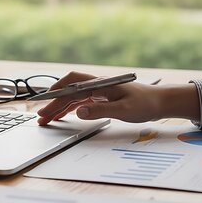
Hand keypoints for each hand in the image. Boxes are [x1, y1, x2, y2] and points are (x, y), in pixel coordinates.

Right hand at [36, 71, 199, 124]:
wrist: (160, 103)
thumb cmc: (146, 103)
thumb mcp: (124, 110)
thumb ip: (100, 111)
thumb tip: (79, 112)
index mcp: (102, 83)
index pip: (73, 83)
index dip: (57, 91)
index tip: (45, 101)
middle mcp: (97, 85)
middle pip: (69, 91)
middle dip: (54, 103)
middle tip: (41, 116)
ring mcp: (98, 92)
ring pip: (73, 97)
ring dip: (59, 107)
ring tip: (46, 119)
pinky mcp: (101, 99)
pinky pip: (80, 103)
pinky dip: (69, 109)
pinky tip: (61, 116)